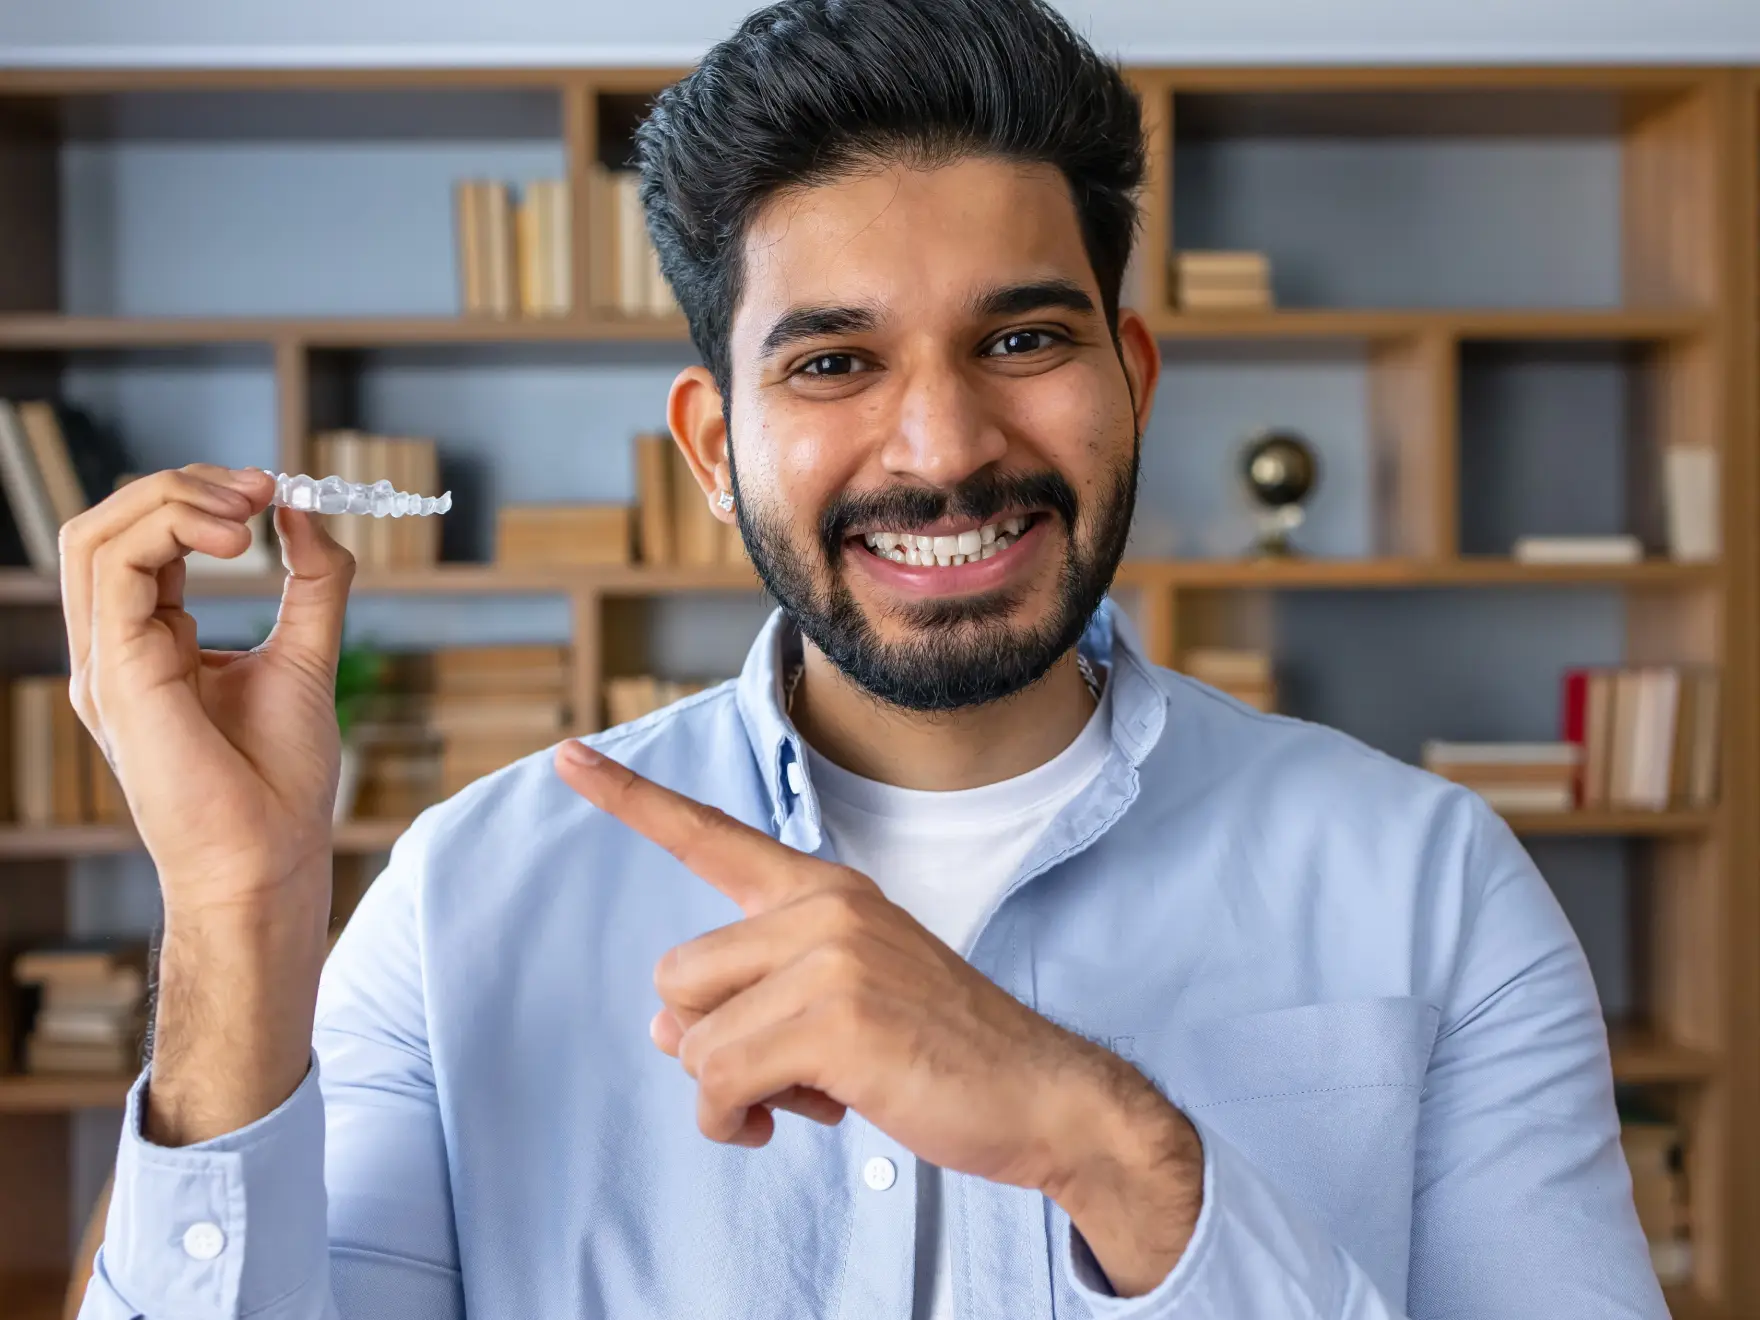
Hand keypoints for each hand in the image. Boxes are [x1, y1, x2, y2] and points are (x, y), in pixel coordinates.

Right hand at [63, 464, 353, 913]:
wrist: (270, 857)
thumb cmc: (281, 779)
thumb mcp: (307, 655)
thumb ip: (311, 582)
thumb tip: (303, 510)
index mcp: (148, 644)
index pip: (142, 541)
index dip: (200, 499)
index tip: (273, 490)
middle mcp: (113, 650)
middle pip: (105, 526)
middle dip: (181, 485)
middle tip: (261, 488)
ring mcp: (104, 664)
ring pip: (94, 536)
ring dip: (174, 499)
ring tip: (248, 510)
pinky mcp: (114, 675)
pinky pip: (113, 571)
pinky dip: (170, 532)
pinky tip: (235, 542)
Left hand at [554, 739, 1203, 1295]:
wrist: (1039, 1094)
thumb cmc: (936, 1049)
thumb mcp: (838, 1002)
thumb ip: (749, 994)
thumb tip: (661, 1027)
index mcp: (823, 888)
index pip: (711, 835)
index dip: (631, 799)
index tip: (568, 755)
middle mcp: (822, 906)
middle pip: (676, 976)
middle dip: (714, 1040)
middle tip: (796, 1064)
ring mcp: (830, 957)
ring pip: (693, 1039)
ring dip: (733, 1092)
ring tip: (812, 1091)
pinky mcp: (835, 1019)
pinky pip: (720, 1085)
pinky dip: (738, 1122)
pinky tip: (799, 1120)